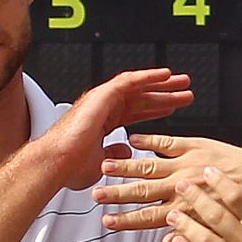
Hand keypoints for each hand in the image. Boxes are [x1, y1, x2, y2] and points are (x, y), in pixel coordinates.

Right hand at [47, 68, 192, 190]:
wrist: (57, 162)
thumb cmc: (71, 166)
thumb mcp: (102, 162)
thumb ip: (115, 153)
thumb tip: (126, 151)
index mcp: (104, 122)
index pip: (135, 112)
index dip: (155, 109)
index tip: (173, 107)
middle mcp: (104, 108)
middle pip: (140, 97)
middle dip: (163, 94)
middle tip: (184, 91)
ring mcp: (103, 100)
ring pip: (138, 86)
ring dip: (161, 83)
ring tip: (182, 81)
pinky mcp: (102, 95)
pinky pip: (129, 81)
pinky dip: (148, 76)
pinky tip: (165, 75)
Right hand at [94, 136, 241, 231]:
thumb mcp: (223, 229)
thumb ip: (192, 237)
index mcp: (190, 209)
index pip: (150, 218)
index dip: (127, 221)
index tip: (107, 222)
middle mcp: (185, 186)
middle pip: (143, 191)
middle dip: (118, 194)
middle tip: (95, 195)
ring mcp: (190, 164)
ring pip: (150, 166)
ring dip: (126, 166)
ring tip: (104, 165)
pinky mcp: (198, 145)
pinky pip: (169, 141)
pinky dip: (150, 140)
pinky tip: (133, 138)